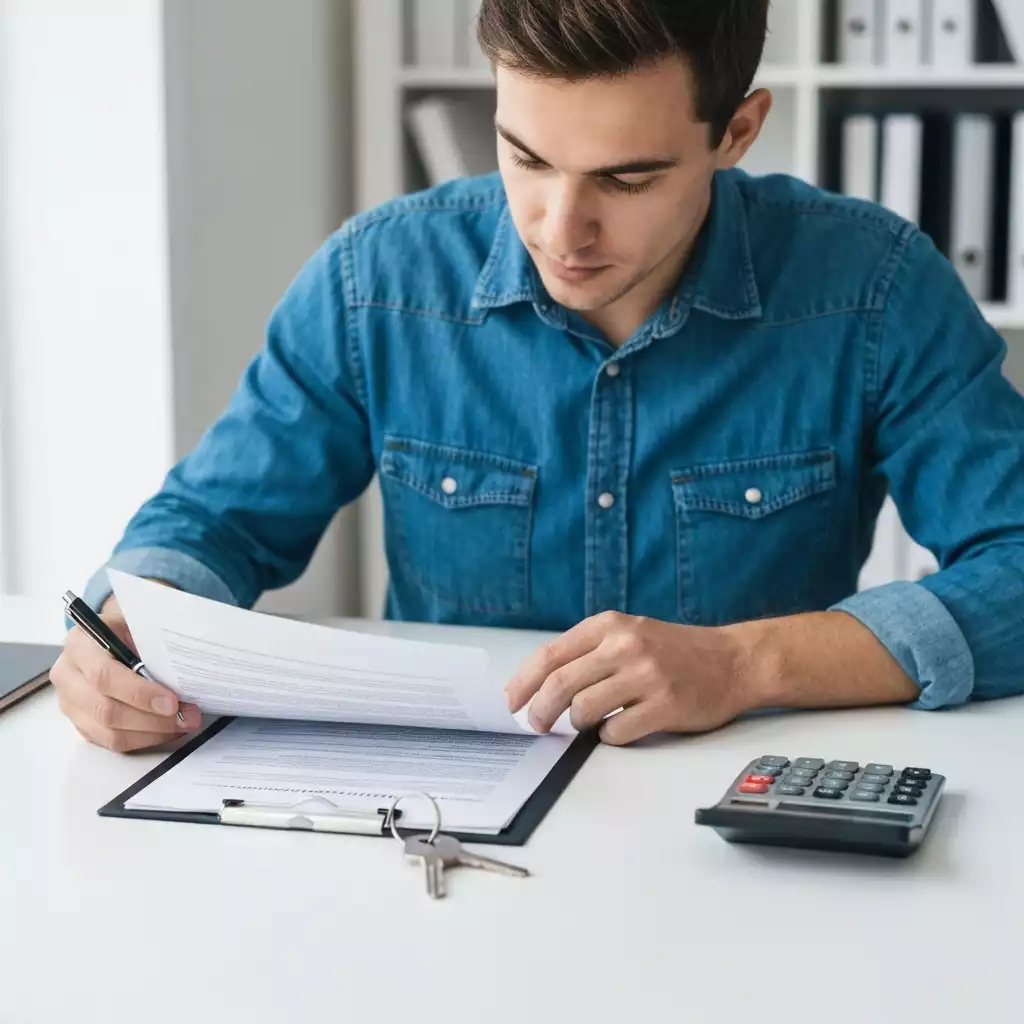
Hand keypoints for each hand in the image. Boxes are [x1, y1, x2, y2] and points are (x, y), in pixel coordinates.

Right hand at [51, 599, 201, 751]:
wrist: (110, 634)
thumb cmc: (130, 627)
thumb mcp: (139, 621)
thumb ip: (154, 641)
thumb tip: (183, 671)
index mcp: (80, 644)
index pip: (104, 676)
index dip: (139, 693)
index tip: (172, 702)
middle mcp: (68, 675)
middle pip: (106, 711)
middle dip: (154, 720)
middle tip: (188, 717)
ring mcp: (70, 703)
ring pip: (110, 733)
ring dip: (153, 733)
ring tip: (183, 724)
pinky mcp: (80, 723)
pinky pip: (112, 743)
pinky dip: (144, 740)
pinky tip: (167, 730)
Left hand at [504, 611, 755, 744]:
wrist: (733, 660)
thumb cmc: (674, 651)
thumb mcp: (629, 633)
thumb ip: (588, 652)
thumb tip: (538, 685)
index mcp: (610, 625)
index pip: (551, 655)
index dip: (524, 682)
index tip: (511, 701)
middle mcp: (626, 646)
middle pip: (560, 684)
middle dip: (540, 711)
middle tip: (537, 725)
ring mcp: (647, 675)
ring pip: (584, 709)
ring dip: (578, 724)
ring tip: (588, 723)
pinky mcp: (665, 705)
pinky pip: (616, 731)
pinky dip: (609, 736)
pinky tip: (620, 728)